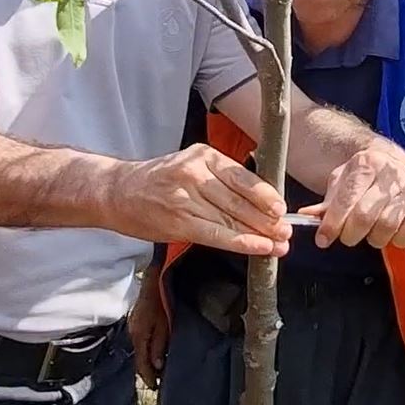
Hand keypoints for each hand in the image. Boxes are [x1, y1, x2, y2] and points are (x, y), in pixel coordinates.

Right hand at [109, 145, 291, 256]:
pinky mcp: (177, 221)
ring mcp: (185, 198)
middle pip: (240, 200)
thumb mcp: (190, 165)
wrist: (117, 192)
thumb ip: (221, 179)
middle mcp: (195, 173)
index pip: (243, 177)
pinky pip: (216, 234)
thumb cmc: (158, 181)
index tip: (282, 209)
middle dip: (267, 219)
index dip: (266, 196)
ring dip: (258, 235)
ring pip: (230, 219)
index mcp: (204, 155)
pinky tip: (259, 249)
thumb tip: (260, 201)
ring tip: (279, 245)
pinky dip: (240, 243)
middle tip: (287, 232)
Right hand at [129, 277, 169, 389]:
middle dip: (146, 371)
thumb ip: (159, 345)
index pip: (141, 363)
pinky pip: (139, 341)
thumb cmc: (162, 300)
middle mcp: (132, 333)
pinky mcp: (135, 322)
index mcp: (139, 336)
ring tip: (156, 370)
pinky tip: (153, 353)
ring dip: (146, 361)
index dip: (148, 376)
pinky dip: (145, 350)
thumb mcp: (165, 324)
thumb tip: (156, 366)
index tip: (155, 387)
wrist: (153, 279)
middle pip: (138, 358)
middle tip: (157, 381)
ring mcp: (132, 327)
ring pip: (138, 350)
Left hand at [298, 142, 404, 248]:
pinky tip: (391, 233)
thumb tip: (305, 216)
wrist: (395, 165)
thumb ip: (326, 202)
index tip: (323, 239)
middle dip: (351, 233)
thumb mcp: (342, 182)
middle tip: (348, 237)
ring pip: (387, 226)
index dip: (332, 224)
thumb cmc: (364, 178)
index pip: (346, 199)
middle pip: (365, 216)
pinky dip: (398, 239)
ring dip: (374, 238)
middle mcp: (391, 172)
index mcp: (367, 163)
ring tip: (370, 233)